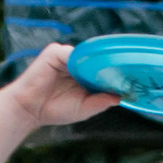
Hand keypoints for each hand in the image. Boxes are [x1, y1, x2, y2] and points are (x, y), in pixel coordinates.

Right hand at [0, 43, 119, 127]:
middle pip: (97, 60)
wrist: (29, 110)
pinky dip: (82, 61)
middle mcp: (76, 62)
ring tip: (116, 73)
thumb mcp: (85, 108)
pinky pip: (72, 53)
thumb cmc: (55, 110)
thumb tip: (120, 97)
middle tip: (130, 75)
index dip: (116, 74)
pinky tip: (91, 72)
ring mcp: (65, 55)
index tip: (134, 81)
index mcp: (83, 73)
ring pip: (87, 56)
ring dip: (99, 64)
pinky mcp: (54, 52)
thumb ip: (101, 102)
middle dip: (111, 68)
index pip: (103, 69)